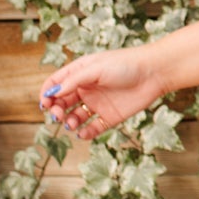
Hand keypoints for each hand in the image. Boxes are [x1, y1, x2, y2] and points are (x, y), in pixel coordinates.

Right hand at [38, 46, 165, 139]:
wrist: (154, 73)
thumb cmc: (125, 65)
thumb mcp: (95, 69)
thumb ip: (73, 80)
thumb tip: (53, 93)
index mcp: (80, 73)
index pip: (55, 84)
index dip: (47, 94)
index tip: (45, 103)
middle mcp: (86, 89)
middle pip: (62, 102)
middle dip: (56, 110)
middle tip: (57, 115)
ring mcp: (98, 104)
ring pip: (75, 116)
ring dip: (69, 122)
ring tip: (72, 123)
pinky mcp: (110, 117)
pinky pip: (93, 128)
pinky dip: (85, 133)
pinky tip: (82, 133)